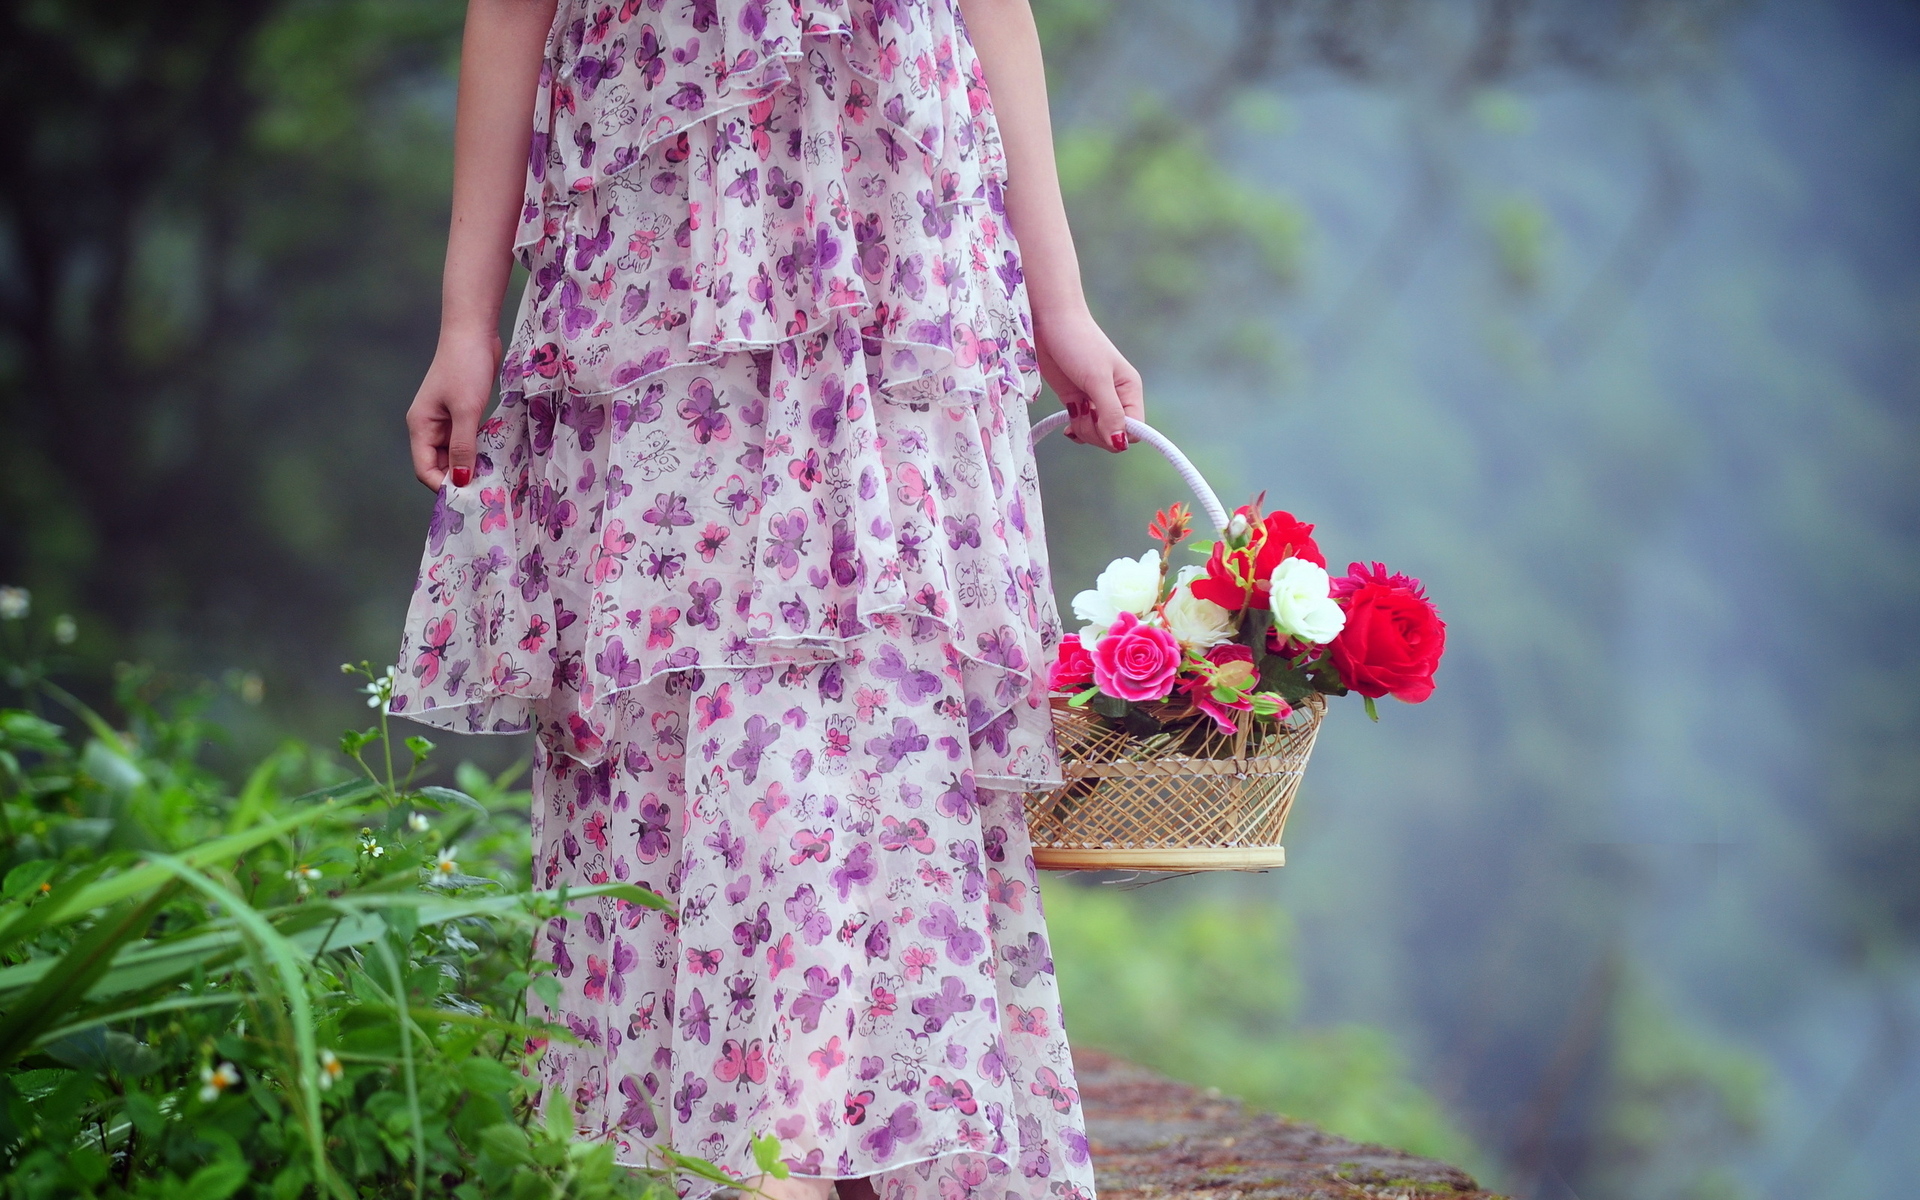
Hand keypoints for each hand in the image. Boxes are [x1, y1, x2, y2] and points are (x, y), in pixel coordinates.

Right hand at [406, 330, 500, 489]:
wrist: (473, 331)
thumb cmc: (466, 366)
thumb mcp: (466, 410)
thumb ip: (462, 447)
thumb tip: (460, 481)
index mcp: (420, 426)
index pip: (424, 469)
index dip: (444, 485)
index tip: (469, 498)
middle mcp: (429, 426)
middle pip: (439, 465)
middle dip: (459, 479)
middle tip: (487, 494)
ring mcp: (445, 419)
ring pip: (455, 454)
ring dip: (470, 466)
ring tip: (493, 480)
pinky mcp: (461, 412)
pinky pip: (466, 440)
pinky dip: (478, 450)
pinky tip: (495, 458)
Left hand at [1033, 306, 1143, 452]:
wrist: (1050, 321)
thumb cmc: (1078, 342)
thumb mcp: (1096, 379)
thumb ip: (1110, 412)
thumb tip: (1120, 444)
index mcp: (1130, 390)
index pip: (1135, 430)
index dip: (1118, 434)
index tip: (1098, 420)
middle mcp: (1117, 397)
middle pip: (1115, 436)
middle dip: (1098, 433)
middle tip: (1082, 414)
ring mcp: (1095, 399)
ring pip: (1097, 434)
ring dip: (1084, 430)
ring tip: (1074, 412)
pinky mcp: (1076, 400)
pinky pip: (1082, 427)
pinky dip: (1076, 430)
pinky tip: (1068, 426)